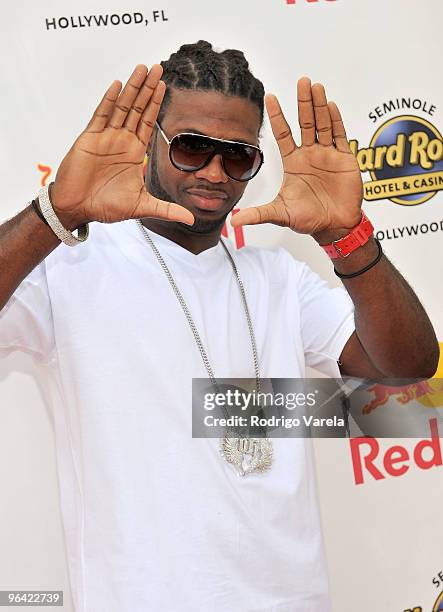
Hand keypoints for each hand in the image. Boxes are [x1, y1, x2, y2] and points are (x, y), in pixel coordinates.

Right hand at [47, 64, 193, 229]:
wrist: (79, 209)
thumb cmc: (106, 206)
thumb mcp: (142, 207)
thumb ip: (167, 210)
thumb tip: (191, 220)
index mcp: (134, 152)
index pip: (148, 122)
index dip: (156, 104)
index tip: (164, 86)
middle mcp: (122, 141)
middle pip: (138, 108)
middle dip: (148, 88)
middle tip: (158, 68)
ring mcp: (106, 137)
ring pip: (122, 107)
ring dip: (133, 88)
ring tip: (142, 68)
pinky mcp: (90, 138)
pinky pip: (102, 115)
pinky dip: (110, 100)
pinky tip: (118, 85)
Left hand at [231, 77, 362, 237]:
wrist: (334, 227)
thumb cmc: (308, 220)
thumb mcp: (280, 215)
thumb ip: (258, 214)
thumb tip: (233, 221)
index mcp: (293, 163)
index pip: (283, 134)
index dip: (277, 116)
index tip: (270, 96)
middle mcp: (309, 154)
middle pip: (305, 123)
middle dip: (303, 103)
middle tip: (301, 80)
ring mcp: (327, 155)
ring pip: (323, 125)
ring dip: (319, 106)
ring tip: (315, 86)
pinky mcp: (344, 159)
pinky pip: (339, 136)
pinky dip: (335, 121)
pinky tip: (330, 106)